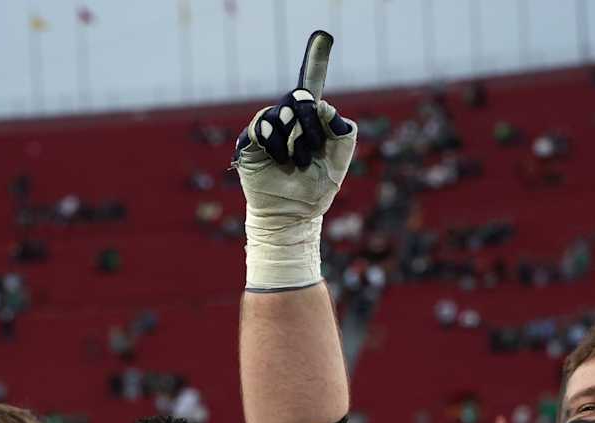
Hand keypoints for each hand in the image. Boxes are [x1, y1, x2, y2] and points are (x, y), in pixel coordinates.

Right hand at [233, 31, 356, 288]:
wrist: (292, 217)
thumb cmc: (315, 192)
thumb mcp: (340, 162)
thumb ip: (344, 133)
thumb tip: (330, 110)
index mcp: (311, 121)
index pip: (312, 84)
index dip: (316, 58)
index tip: (324, 34)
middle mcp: (288, 120)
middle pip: (301, 96)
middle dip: (311, 121)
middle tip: (313, 148)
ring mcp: (268, 130)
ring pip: (282, 112)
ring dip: (295, 140)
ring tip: (297, 163)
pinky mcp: (251, 142)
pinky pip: (263, 127)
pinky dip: (276, 144)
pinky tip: (281, 161)